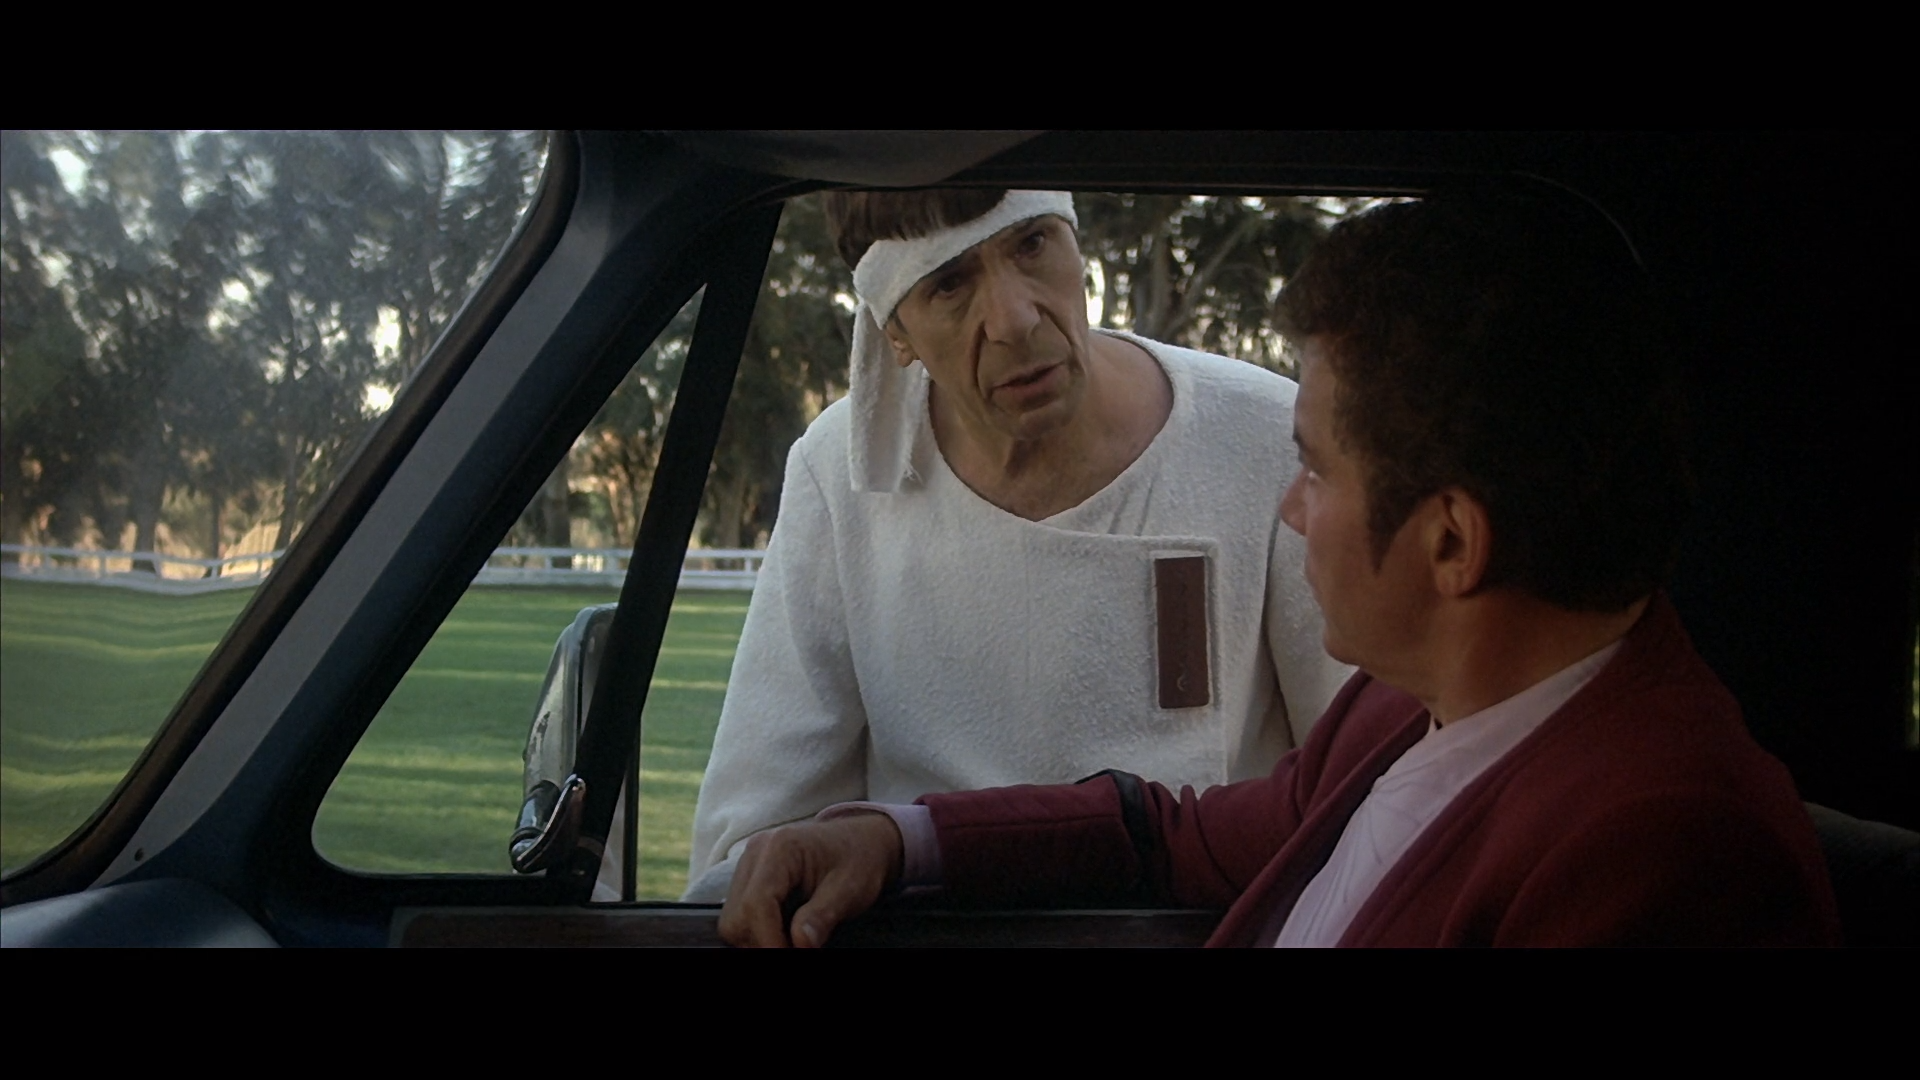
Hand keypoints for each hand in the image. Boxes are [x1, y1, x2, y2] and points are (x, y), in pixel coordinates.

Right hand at [718, 812, 904, 947]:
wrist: (861, 842)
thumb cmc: (858, 860)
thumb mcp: (850, 889)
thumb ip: (822, 916)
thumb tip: (800, 944)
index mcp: (781, 848)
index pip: (757, 903)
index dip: (769, 940)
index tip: (791, 954)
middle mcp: (756, 852)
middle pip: (737, 914)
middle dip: (761, 942)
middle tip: (795, 949)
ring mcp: (749, 863)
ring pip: (733, 917)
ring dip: (758, 938)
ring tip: (791, 941)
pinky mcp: (749, 876)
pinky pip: (740, 912)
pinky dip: (758, 930)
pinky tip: (784, 931)